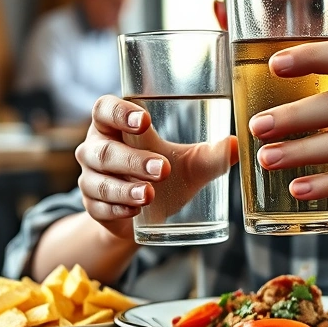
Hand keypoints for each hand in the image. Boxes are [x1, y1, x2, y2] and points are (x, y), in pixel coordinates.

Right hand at [75, 96, 237, 239]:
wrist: (148, 217)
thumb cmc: (167, 175)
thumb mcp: (191, 163)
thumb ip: (213, 155)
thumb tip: (238, 145)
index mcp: (115, 126)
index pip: (105, 109)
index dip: (119, 112)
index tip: (144, 121)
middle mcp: (96, 148)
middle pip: (104, 149)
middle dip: (134, 160)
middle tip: (164, 169)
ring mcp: (90, 179)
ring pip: (98, 181)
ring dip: (124, 189)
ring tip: (149, 194)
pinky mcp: (92, 207)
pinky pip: (98, 208)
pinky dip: (117, 209)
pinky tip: (133, 211)